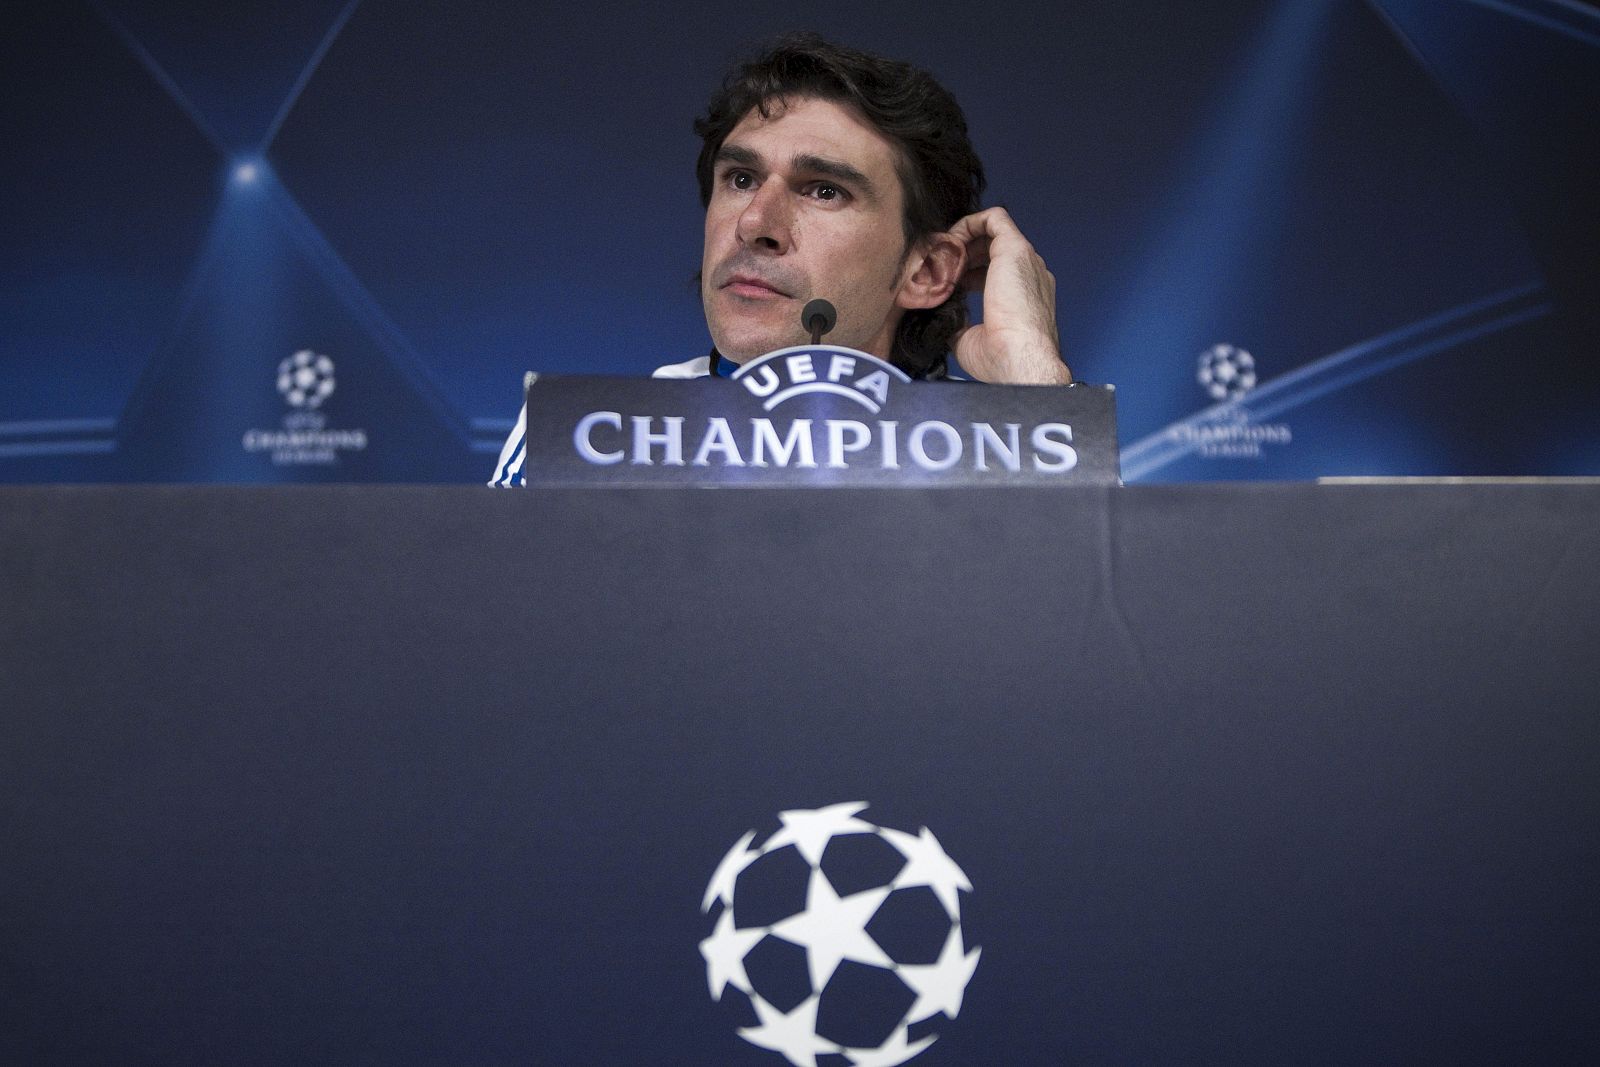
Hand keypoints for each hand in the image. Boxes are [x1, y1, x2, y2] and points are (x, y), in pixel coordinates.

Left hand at [945, 207, 1071, 384]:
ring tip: (941, 256)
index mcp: (1022, 295)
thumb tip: (942, 317)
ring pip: (992, 231)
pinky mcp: (1016, 250)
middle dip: (962, 253)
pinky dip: (969, 224)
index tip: (945, 280)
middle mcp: (1028, 273)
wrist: (1020, 359)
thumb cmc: (1001, 358)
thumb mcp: (970, 340)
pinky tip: (951, 242)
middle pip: (991, 248)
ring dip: (962, 239)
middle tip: (937, 267)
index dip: (966, 270)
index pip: (993, 271)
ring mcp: (1025, 259)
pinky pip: (994, 218)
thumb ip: (958, 323)